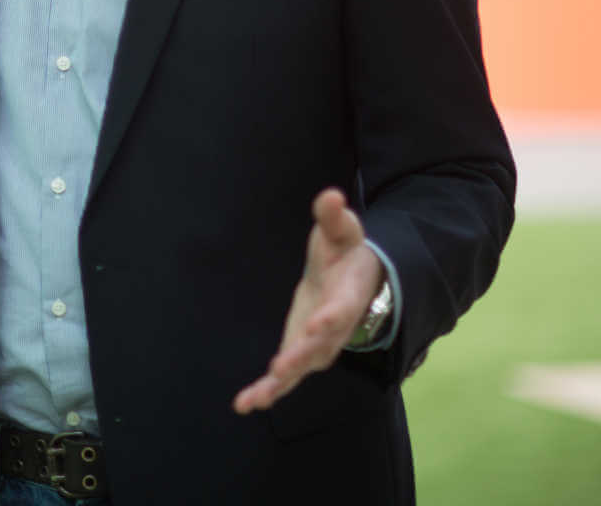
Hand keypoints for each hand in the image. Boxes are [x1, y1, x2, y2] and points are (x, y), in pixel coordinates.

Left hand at [233, 188, 383, 414]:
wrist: (356, 282)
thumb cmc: (346, 253)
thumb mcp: (344, 231)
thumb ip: (335, 217)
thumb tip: (330, 195)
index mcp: (348, 296)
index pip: (341, 310)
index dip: (330, 319)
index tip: (316, 326)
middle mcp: (335, 329)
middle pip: (319, 348)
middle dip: (299, 359)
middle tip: (279, 371)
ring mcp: (319, 346)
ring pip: (300, 369)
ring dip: (278, 386)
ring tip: (254, 400)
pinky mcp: (301, 352)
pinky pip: (286, 376)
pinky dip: (267, 391)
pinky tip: (244, 404)